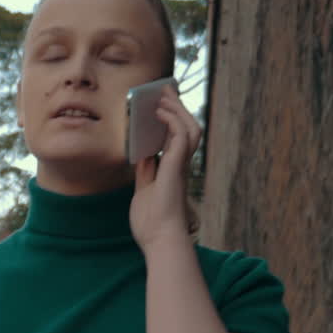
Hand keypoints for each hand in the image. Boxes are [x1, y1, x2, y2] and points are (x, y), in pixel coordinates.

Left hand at [130, 84, 201, 252]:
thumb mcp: (144, 191)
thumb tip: (143, 155)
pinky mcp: (176, 167)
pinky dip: (171, 120)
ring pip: (189, 129)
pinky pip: (179, 136)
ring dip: (177, 110)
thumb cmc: (152, 222)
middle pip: (186, 129)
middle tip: (164, 93)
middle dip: (177, 109)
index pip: (176, 140)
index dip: (172, 122)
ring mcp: (180, 166)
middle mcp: (180, 166)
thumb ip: (146, 173)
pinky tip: (159, 112)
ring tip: (163, 96)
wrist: (159, 239)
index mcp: (173, 171)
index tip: (161, 107)